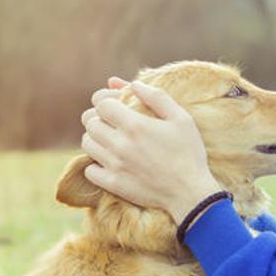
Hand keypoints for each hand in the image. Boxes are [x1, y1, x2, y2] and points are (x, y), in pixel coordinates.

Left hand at [80, 77, 222, 223]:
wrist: (189, 192)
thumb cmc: (188, 152)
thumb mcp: (181, 118)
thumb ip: (157, 97)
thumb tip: (134, 84)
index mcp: (135, 125)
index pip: (101, 104)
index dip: (105, 100)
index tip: (115, 105)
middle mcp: (120, 144)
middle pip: (89, 122)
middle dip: (98, 117)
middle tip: (111, 121)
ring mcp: (114, 165)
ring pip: (87, 143)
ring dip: (95, 138)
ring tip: (110, 140)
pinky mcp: (113, 184)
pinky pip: (89, 170)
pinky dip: (95, 164)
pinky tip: (109, 161)